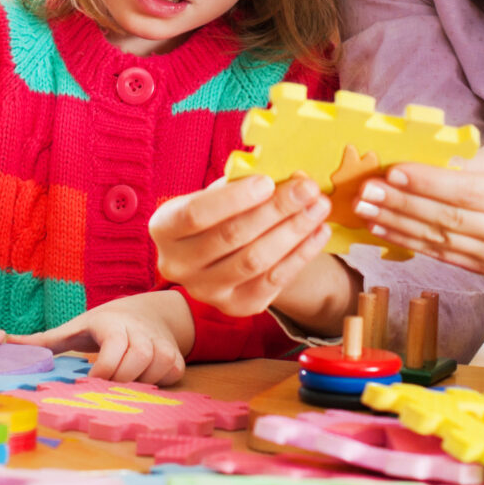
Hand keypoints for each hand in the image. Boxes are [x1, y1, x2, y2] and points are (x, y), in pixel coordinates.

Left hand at [19, 291, 195, 384]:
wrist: (150, 313)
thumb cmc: (105, 324)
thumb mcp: (76, 328)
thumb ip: (43, 340)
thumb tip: (4, 344)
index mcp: (114, 325)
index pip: (111, 358)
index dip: (99, 376)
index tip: (89, 382)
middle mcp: (142, 334)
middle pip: (132, 370)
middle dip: (116, 383)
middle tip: (104, 387)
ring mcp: (163, 347)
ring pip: (152, 375)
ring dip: (136, 384)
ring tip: (122, 381)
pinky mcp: (177, 359)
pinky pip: (168, 379)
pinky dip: (155, 384)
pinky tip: (141, 379)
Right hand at [148, 174, 331, 315]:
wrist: (220, 256)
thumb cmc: (219, 213)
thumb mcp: (218, 195)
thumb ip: (242, 184)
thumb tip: (289, 178)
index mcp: (164, 228)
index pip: (195, 214)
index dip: (233, 199)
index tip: (268, 181)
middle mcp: (177, 264)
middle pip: (231, 236)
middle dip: (275, 209)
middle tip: (307, 188)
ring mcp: (205, 291)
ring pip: (255, 260)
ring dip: (293, 231)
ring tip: (319, 206)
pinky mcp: (236, 307)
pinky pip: (274, 281)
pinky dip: (301, 254)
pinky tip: (319, 232)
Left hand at [353, 142, 483, 276]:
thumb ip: (479, 159)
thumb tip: (431, 164)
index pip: (470, 193)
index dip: (429, 184)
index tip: (393, 171)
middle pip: (450, 220)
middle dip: (403, 205)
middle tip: (366, 191)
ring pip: (442, 242)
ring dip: (398, 225)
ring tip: (365, 209)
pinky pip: (444, 256)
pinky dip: (410, 242)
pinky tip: (384, 229)